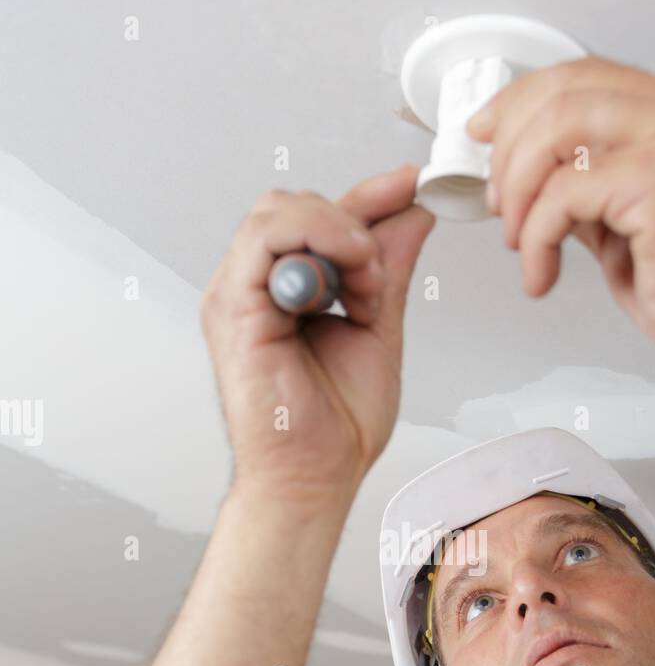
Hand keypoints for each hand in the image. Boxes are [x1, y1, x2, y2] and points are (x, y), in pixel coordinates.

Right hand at [199, 165, 433, 496]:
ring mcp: (238, 296)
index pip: (317, 219)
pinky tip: (349, 273)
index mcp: (285, 292)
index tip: (409, 185)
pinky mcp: (233, 309)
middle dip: (351, 217)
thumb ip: (390, 271)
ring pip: (276, 211)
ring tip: (367, 278)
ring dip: (336, 229)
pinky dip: (315, 240)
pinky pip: (264, 241)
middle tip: (383, 266)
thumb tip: (411, 216)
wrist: (314, 480)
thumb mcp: (380, 329)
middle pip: (291, 204)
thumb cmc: (336, 429)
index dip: (365, 196)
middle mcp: (255, 289)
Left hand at [467, 57, 654, 380]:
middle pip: (563, 90)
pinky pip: (562, 194)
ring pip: (556, 128)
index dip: (520, 101)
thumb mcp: (627, 221)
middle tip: (495, 200)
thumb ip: (588, 185)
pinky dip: (536, 238)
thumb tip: (528, 175)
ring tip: (517, 238)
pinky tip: (542, 270)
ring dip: (517, 189)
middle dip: (509, 147)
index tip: (486, 134)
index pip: (582, 75)